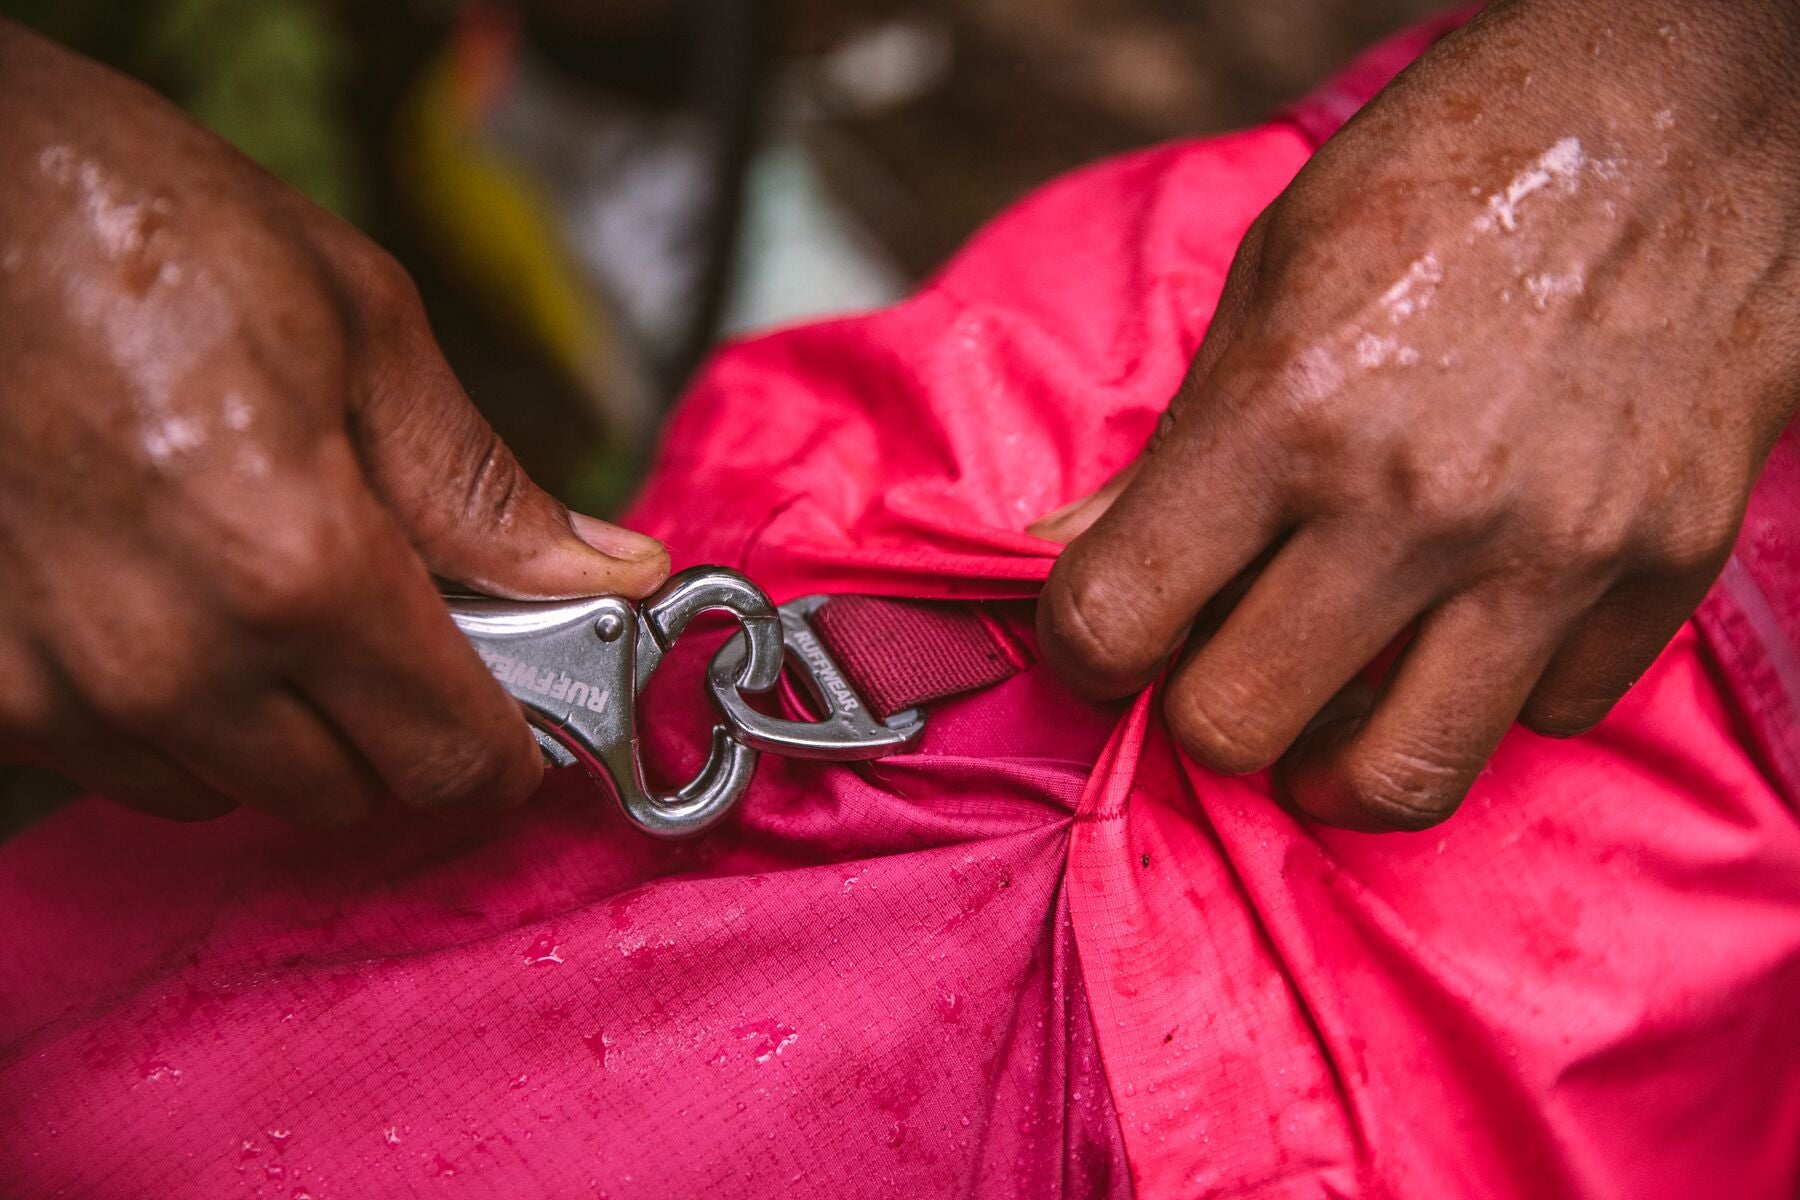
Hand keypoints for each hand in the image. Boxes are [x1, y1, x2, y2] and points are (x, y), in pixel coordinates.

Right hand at [0, 21, 668, 824]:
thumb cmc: (137, 227)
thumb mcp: (362, 329)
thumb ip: (486, 490)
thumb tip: (605, 570)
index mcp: (296, 567)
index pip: (447, 756)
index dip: (502, 747)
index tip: (515, 717)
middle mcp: (174, 661)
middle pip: (348, 794)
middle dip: (396, 727)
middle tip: (394, 620)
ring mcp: (60, 688)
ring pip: (231, 790)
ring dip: (279, 725)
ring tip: (262, 586)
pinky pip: (121, 765)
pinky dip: (172, 713)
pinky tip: (169, 601)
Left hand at [1033, 0, 1799, 829]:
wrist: (1694, 105)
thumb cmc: (1463, 168)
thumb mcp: (1276, 270)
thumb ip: (1174, 440)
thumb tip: (1072, 556)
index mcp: (1288, 407)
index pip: (1115, 616)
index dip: (1082, 645)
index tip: (1105, 633)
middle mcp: (1414, 500)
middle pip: (1240, 725)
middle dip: (1202, 713)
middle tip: (1216, 668)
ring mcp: (1551, 547)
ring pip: (1401, 779)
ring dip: (1335, 767)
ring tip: (1325, 720)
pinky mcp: (1662, 567)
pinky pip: (1546, 717)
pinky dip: (1491, 697)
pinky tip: (1468, 628)